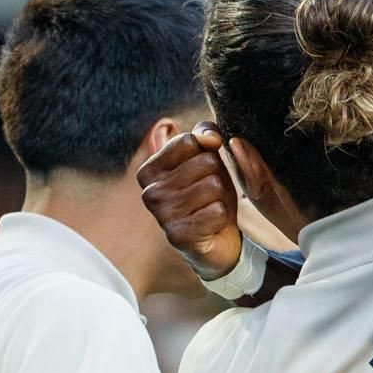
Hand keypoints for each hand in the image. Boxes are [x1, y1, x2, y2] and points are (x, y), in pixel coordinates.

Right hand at [137, 121, 242, 279]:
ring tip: (210, 207)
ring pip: (213, 185)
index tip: (204, 170)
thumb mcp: (209, 157)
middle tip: (210, 194)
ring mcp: (162, 216)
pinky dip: (222, 216)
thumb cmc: (209, 193)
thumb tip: (210, 138)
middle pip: (205, 162)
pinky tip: (211, 224)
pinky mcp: (178, 236)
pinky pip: (218, 210)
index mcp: (150, 170)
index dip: (208, 152)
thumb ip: (206, 134)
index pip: (188, 141)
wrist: (216, 238)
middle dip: (217, 176)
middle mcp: (149, 192)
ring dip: (221, 196)